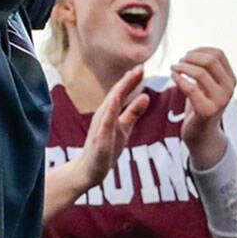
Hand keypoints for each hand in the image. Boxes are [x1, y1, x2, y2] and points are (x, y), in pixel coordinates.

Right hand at [79, 66, 149, 186]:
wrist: (90, 170)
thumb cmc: (107, 147)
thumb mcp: (124, 127)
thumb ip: (133, 112)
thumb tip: (146, 96)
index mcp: (110, 112)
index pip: (121, 93)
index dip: (131, 80)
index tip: (142, 67)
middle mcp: (103, 115)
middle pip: (116, 94)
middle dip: (127, 81)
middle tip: (140, 67)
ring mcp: (100, 127)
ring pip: (110, 106)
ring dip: (119, 92)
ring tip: (129, 78)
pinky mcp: (99, 139)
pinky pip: (104, 124)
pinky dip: (109, 112)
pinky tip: (114, 103)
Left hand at [172, 47, 236, 168]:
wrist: (202, 135)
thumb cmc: (201, 105)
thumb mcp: (208, 85)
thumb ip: (206, 70)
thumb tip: (193, 52)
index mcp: (231, 80)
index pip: (218, 54)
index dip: (200, 50)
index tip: (187, 55)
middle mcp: (229, 89)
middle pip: (210, 61)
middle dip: (190, 57)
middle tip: (178, 62)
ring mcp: (220, 100)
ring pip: (201, 73)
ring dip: (182, 67)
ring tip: (173, 69)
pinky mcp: (206, 111)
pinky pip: (191, 88)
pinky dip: (179, 79)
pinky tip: (173, 77)